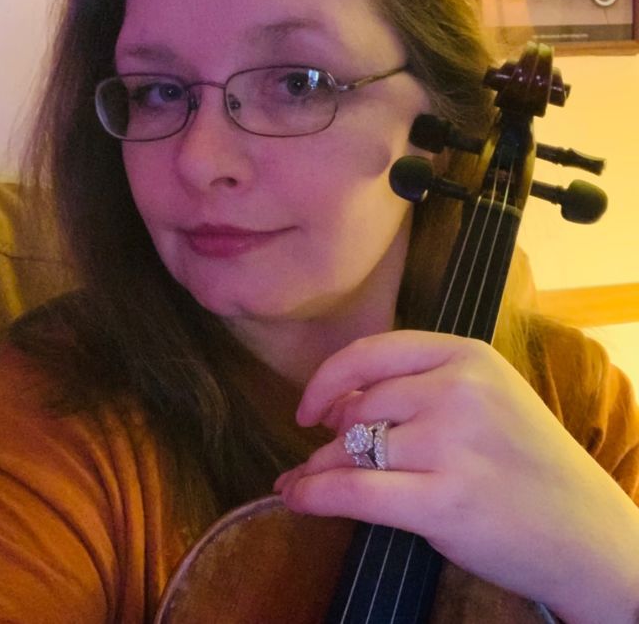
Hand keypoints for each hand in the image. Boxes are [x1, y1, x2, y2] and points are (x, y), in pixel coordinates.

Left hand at [275, 330, 638, 623]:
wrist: (587, 533)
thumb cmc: (531, 465)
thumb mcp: (488, 400)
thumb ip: (419, 390)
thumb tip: (332, 408)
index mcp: (468, 356)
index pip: (373, 352)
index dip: (329, 379)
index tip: (309, 406)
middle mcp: (459, 389)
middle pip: (360, 405)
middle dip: (330, 434)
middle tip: (320, 455)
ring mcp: (452, 444)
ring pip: (351, 448)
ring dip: (320, 467)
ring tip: (306, 480)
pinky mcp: (443, 501)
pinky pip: (354, 491)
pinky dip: (315, 494)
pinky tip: (297, 498)